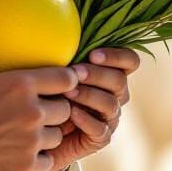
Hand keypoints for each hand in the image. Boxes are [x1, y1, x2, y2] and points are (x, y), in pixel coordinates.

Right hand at [0, 38, 77, 170]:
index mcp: (20, 84)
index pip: (64, 78)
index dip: (68, 80)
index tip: (64, 83)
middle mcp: (32, 111)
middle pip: (65, 108)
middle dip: (58, 109)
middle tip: (44, 111)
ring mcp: (32, 140)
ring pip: (58, 135)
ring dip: (49, 134)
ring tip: (34, 135)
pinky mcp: (27, 165)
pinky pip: (49, 160)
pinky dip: (40, 159)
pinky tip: (27, 156)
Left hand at [37, 47, 140, 170]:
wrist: (41, 130)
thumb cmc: (50, 91)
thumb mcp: (59, 70)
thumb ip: (68, 54)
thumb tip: (62, 32)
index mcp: (112, 74)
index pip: (130, 61)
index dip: (117, 56)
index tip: (93, 54)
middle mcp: (116, 95)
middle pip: (120, 81)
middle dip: (97, 75)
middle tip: (75, 72)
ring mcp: (110, 118)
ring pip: (110, 104)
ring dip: (88, 95)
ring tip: (67, 92)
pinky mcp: (100, 138)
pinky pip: (100, 129)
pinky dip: (86, 120)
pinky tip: (71, 113)